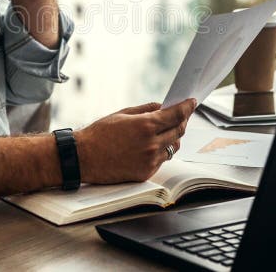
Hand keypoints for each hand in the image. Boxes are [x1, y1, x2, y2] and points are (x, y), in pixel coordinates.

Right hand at [74, 98, 196, 184]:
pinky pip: (162, 160)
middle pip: (179, 131)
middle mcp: (151, 144)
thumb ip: (146, 110)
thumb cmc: (99, 133)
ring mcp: (150, 161)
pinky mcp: (146, 173)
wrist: (83, 158)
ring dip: (173, 137)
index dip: (187, 107)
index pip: (176, 115)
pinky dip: (161, 151)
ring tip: (164, 131)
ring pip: (173, 147)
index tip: (192, 102)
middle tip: (180, 115)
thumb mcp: (123, 114)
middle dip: (182, 121)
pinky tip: (151, 145)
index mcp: (146, 126)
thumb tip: (162, 107)